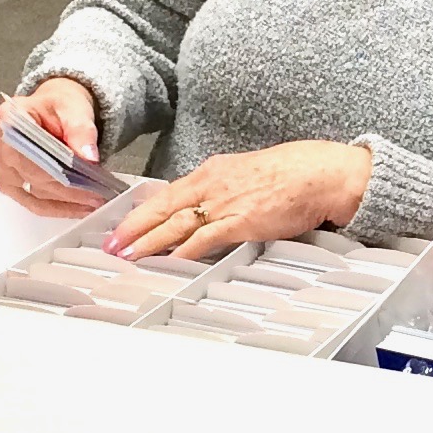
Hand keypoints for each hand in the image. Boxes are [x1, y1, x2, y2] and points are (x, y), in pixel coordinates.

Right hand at [0, 77, 108, 212]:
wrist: (56, 108)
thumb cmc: (59, 105)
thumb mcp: (74, 109)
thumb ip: (81, 130)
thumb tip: (88, 156)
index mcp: (9, 118)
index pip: (30, 153)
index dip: (58, 171)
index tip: (86, 182)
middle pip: (31, 175)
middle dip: (67, 190)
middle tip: (96, 196)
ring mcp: (1, 164)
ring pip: (30, 195)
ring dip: (63, 203)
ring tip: (91, 204)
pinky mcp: (9, 180)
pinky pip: (30, 202)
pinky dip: (55, 208)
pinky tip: (76, 208)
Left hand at [110, 139, 373, 260]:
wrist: (321, 173)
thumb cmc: (293, 173)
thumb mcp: (247, 174)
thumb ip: (223, 191)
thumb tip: (205, 209)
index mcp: (213, 171)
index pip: (166, 193)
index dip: (141, 211)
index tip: (123, 226)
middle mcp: (212, 184)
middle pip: (162, 207)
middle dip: (133, 228)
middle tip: (111, 245)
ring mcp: (225, 203)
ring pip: (176, 224)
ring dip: (149, 242)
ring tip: (129, 256)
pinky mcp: (242, 221)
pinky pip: (204, 239)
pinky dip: (183, 251)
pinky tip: (170, 261)